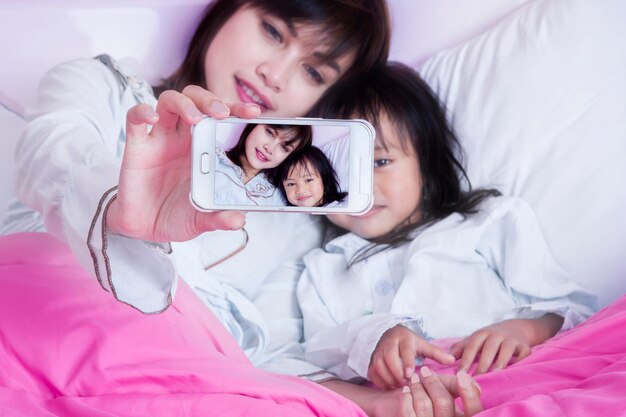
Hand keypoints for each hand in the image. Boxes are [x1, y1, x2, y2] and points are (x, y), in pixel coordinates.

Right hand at [107, 85, 260, 241]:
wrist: (145, 228)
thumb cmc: (176, 216)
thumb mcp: (201, 220)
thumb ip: (218, 218)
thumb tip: (239, 220)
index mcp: (204, 148)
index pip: (221, 118)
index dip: (236, 110)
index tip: (253, 112)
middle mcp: (183, 137)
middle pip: (195, 100)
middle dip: (210, 100)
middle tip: (222, 114)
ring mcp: (159, 139)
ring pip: (169, 101)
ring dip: (184, 103)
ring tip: (195, 118)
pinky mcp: (136, 146)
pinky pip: (135, 118)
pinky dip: (142, 112)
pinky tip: (151, 118)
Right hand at [369, 324, 454, 388]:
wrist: (390, 334)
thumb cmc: (410, 343)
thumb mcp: (423, 345)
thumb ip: (437, 353)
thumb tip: (452, 360)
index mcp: (404, 338)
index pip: (405, 350)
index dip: (406, 362)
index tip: (410, 375)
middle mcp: (389, 343)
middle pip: (388, 356)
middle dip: (397, 372)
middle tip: (406, 383)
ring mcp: (378, 351)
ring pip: (378, 365)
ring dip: (388, 378)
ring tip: (399, 385)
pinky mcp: (372, 359)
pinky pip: (372, 371)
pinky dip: (380, 381)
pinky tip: (390, 386)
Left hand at [394, 366, 482, 416]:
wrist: (426, 416)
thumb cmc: (442, 407)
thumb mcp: (455, 400)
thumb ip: (459, 387)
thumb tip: (463, 377)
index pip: (474, 411)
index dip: (469, 393)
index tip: (461, 374)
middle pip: (443, 402)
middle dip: (432, 382)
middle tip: (424, 370)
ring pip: (423, 404)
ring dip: (417, 387)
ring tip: (414, 379)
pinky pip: (407, 412)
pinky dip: (406, 396)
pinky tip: (407, 389)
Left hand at [450, 320, 531, 374]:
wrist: (515, 328)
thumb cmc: (489, 339)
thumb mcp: (474, 340)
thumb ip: (460, 348)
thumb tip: (446, 359)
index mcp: (481, 334)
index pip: (472, 346)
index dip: (466, 359)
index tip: (460, 373)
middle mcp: (496, 335)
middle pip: (489, 348)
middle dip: (483, 363)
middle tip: (477, 378)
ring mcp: (511, 340)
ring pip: (506, 350)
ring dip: (500, 362)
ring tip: (495, 375)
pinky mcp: (524, 345)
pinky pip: (524, 352)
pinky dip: (520, 360)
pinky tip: (515, 369)